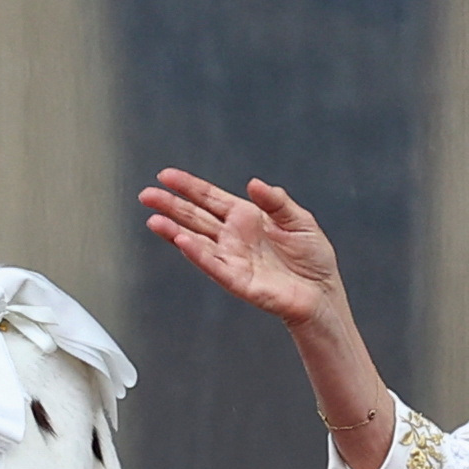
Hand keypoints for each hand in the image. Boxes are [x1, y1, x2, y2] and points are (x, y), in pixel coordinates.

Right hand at [140, 169, 343, 326]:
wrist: (322, 292)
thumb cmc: (312, 259)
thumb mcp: (299, 220)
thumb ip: (277, 201)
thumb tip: (254, 184)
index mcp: (246, 217)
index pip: (210, 198)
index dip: (188, 186)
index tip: (166, 176)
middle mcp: (233, 237)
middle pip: (195, 217)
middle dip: (170, 205)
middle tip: (146, 195)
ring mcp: (232, 259)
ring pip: (196, 241)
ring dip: (174, 231)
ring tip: (154, 219)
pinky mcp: (238, 280)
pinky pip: (213, 265)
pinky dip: (197, 254)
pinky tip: (182, 241)